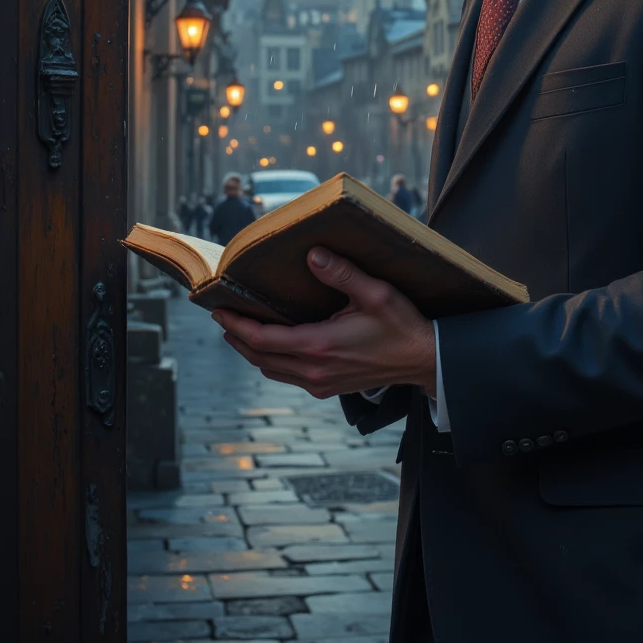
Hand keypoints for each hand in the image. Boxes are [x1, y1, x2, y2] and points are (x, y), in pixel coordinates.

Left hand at [212, 246, 436, 399]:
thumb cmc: (402, 326)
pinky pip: (287, 376)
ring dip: (252, 351)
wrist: (423, 361)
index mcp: (319, 345)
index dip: (235, 325)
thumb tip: (312, 254)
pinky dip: (271, 361)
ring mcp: (320, 382)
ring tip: (240, 330)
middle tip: (222, 317)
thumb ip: (342, 273)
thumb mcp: (376, 293)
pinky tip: (274, 345)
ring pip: (270, 369)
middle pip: (259, 356)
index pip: (262, 338)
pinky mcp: (328, 388)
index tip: (218, 311)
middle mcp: (314, 369)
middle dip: (236, 337)